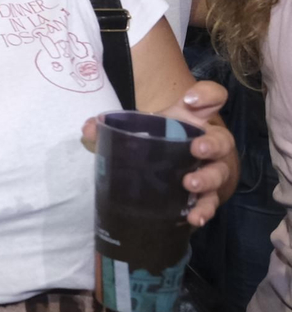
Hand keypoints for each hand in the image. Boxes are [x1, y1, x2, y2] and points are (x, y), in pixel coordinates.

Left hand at [79, 80, 235, 226]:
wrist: (164, 172)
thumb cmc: (154, 142)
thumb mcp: (134, 130)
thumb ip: (110, 127)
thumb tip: (89, 129)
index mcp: (191, 120)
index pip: (212, 98)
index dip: (208, 95)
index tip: (191, 101)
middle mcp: (207, 143)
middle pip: (222, 140)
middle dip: (212, 144)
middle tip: (196, 149)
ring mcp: (211, 170)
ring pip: (219, 173)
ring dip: (207, 178)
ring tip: (189, 184)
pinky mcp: (206, 195)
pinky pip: (211, 203)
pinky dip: (204, 210)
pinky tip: (194, 216)